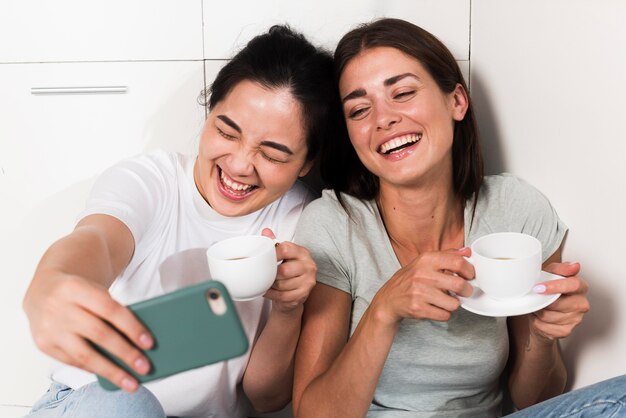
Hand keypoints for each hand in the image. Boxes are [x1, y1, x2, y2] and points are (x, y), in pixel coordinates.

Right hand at [23, 272, 153, 391]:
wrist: (43, 291)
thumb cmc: (80, 292)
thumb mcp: (94, 291)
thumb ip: (113, 310)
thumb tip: (140, 342)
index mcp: (76, 288)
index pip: (110, 309)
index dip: (131, 326)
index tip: (149, 343)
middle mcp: (59, 308)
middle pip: (99, 334)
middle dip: (125, 353)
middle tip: (145, 367)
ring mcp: (49, 328)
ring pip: (84, 355)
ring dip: (111, 371)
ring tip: (130, 382)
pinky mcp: (44, 345)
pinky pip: (73, 362)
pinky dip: (94, 369)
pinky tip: (110, 374)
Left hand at [261, 228, 316, 313]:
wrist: (294, 291)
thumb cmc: (287, 270)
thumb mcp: (282, 254)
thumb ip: (273, 242)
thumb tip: (265, 231)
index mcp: (303, 252)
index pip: (285, 249)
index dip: (272, 254)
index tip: (265, 258)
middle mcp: (309, 265)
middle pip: (284, 270)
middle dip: (271, 274)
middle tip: (266, 274)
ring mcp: (308, 281)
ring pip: (282, 284)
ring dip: (270, 285)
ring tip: (267, 283)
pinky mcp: (303, 294)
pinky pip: (282, 296)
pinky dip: (272, 294)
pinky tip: (268, 291)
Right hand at [370, 247, 474, 324]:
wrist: (389, 299)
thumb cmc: (410, 279)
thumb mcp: (424, 262)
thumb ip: (447, 255)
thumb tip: (468, 251)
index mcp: (426, 260)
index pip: (458, 262)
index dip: (469, 270)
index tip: (470, 275)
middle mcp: (422, 275)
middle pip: (459, 285)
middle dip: (467, 290)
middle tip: (465, 291)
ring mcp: (419, 292)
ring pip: (454, 303)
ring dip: (454, 304)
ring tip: (446, 300)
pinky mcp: (418, 309)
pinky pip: (444, 315)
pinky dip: (444, 314)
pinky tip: (436, 308)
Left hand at [530, 262, 589, 340]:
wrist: (542, 315)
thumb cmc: (547, 293)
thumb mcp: (549, 275)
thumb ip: (560, 269)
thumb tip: (574, 265)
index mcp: (580, 287)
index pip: (574, 285)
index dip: (556, 286)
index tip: (540, 287)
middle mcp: (581, 303)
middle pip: (559, 303)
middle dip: (543, 301)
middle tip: (536, 297)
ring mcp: (576, 319)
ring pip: (550, 316)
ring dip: (538, 311)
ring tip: (539, 307)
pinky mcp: (566, 331)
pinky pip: (545, 326)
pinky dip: (537, 322)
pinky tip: (540, 317)